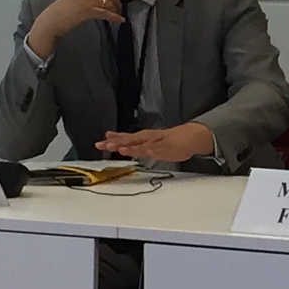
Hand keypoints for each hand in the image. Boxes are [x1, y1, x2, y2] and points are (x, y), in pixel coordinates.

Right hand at [26, 0, 123, 57]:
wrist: (52, 20)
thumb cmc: (63, 11)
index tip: (117, 0)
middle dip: (118, 2)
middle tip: (119, 10)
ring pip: (110, 3)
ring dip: (117, 10)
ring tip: (118, 16)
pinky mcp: (87, 10)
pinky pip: (106, 12)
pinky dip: (114, 17)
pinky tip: (119, 21)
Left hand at [96, 122, 216, 162]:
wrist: (189, 137)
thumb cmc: (166, 140)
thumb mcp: (145, 139)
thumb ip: (130, 140)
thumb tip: (112, 138)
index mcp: (142, 137)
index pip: (124, 137)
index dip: (112, 140)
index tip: (100, 143)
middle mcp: (148, 138)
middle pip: (130, 140)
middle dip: (117, 143)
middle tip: (105, 146)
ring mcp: (157, 143)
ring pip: (143, 145)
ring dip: (132, 147)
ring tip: (122, 149)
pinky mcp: (167, 148)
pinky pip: (159, 150)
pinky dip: (152, 150)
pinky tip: (146, 152)